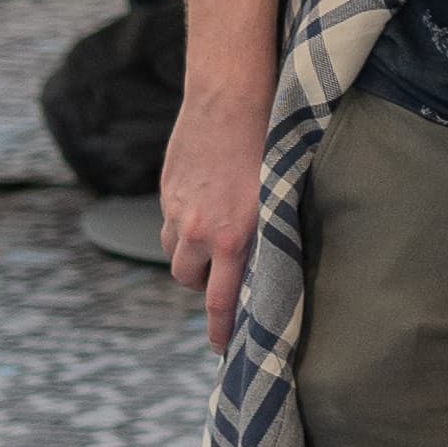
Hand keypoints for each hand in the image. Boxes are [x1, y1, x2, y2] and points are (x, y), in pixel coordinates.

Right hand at [160, 91, 269, 352]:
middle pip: (192, 282)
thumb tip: (273, 263)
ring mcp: (178, 211)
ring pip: (177, 255)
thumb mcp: (280, 194)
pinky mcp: (167, 191)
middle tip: (226, 280)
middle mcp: (200, 231)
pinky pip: (170, 225)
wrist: (230, 95)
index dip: (221, 331)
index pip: (221, 302)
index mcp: (235, 236)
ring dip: (193, 258)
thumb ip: (270, 232)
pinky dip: (183, 229)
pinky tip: (203, 212)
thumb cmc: (271, 141)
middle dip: (206, 288)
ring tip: (215, 245)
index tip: (224, 350)